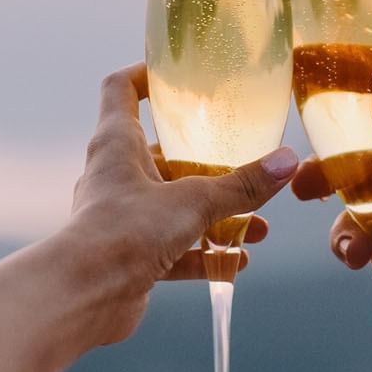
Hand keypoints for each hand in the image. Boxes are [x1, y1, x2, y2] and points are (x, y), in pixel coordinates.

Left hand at [66, 64, 298, 343]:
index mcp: (118, 144)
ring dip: (215, 216)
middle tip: (244, 166)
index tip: (176, 74)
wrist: (84, 296)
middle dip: (206, 164)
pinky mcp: (130, 257)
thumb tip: (287, 161)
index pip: (121, 90)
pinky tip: (238, 263)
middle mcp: (116, 176)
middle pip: (162, 155)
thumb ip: (241, 185)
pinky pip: (174, 250)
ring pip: (174, 208)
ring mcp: (122, 218)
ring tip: (258, 226)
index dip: (145, 76)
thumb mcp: (193, 201)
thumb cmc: (124, 233)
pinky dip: (205, 255)